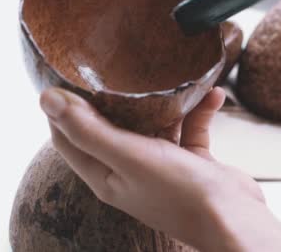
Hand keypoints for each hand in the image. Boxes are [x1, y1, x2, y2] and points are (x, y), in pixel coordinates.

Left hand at [39, 87, 280, 251]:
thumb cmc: (180, 193)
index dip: (63, 107)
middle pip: (110, 127)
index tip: (68, 71)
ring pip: (153, 124)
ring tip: (168, 73)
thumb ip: (89, 129)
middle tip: (115, 62)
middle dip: (112, 96)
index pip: (69, 138)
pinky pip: (190, 128)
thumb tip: (46, 99)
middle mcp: (130, 170)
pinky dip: (199, 111)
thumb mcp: (130, 156)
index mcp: (106, 175)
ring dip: (162, 101)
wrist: (234, 218)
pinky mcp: (191, 161)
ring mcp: (161, 166)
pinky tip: (212, 95)